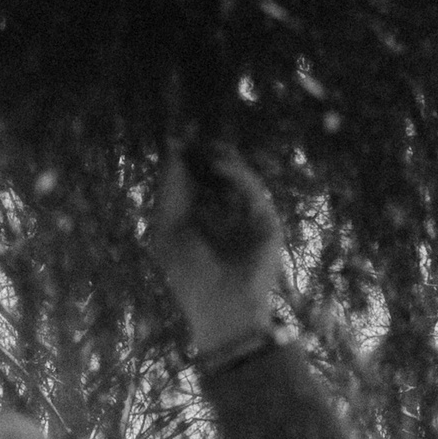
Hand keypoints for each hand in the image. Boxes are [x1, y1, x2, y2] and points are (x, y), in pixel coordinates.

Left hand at [151, 141, 283, 355]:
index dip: (188, 156)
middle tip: (194, 129)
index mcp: (197, 217)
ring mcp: (247, 218)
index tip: (179, 132)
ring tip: (206, 146)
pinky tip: (220, 163)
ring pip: (239, 177)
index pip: (194, 179)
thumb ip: (173, 188)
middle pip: (219, 173)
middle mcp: (224, 215)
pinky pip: (253, 190)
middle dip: (206, 152)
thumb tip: (174, 145)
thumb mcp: (170, 227)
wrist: (221, 309)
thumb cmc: (189, 276)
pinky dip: (237, 174)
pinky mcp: (267, 223)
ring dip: (222, 158)